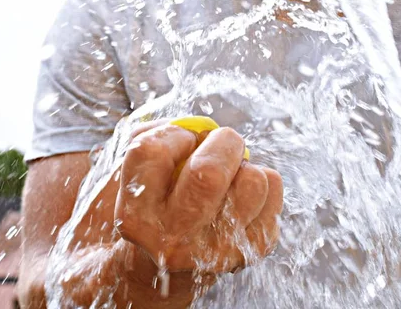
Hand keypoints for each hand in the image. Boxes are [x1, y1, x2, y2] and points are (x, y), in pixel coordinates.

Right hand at [115, 124, 283, 274]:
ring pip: (252, 182)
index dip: (172, 134)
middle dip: (222, 141)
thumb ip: (151, 138)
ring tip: (229, 174)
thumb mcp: (128, 175)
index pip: (152, 151)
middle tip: (219, 142)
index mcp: (135, 215)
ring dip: (244, 165)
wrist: (159, 272)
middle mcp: (172, 239)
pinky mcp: (249, 251)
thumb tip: (197, 128)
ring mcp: (214, 250)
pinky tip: (241, 191)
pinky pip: (272, 191)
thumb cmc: (148, 207)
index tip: (178, 143)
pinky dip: (263, 179)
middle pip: (209, 172)